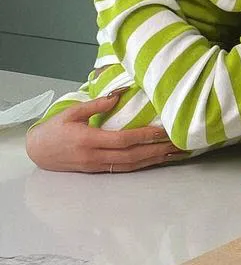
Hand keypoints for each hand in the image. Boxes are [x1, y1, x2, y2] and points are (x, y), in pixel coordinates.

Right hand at [25, 92, 184, 173]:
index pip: (124, 140)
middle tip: (179, 144)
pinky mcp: (98, 171)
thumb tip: (119, 93)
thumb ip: (95, 104)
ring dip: (154, 160)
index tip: (164, 131)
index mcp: (89, 140)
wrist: (37, 152)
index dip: (145, 136)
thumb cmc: (54, 129)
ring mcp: (97, 166)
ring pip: (131, 165)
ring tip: (174, 154)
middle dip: (157, 150)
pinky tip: (156, 160)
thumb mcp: (72, 112)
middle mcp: (96, 156)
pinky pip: (124, 169)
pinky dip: (143, 165)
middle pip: (132, 155)